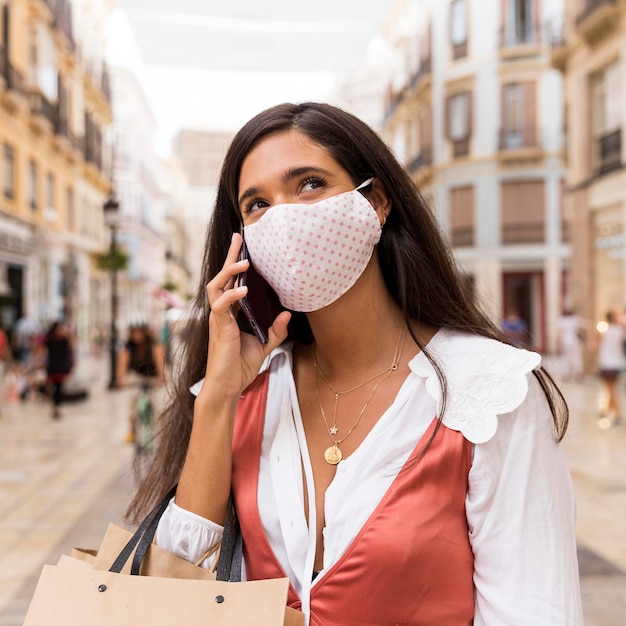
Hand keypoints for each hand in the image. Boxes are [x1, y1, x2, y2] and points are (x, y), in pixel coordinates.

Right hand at [198, 232, 290, 403]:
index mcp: (231, 312)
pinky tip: (243, 289)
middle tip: (239, 238)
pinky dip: (232, 295)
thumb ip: (276, 330)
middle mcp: (222, 311)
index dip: (236, 262)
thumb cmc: (241, 366)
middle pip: (222, 276)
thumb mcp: (265, 345)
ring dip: (229, 271)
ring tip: (244, 261)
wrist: (228, 386)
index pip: (232, 281)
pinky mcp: (218, 327)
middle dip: (230, 256)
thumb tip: (289, 314)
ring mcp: (218, 318)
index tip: (243, 244)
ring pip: (216, 286)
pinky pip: (221, 306)